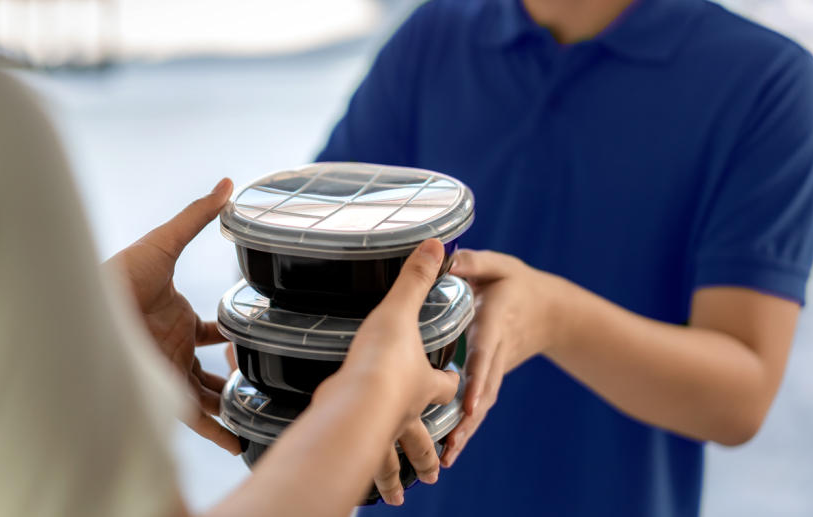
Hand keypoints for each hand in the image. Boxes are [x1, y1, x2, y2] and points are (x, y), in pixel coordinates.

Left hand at [105, 178, 239, 453]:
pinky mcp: (164, 393)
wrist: (86, 308)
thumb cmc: (120, 275)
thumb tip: (227, 184)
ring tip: (260, 413)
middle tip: (265, 376)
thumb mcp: (164, 243)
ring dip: (231, 405)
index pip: (212, 331)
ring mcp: (170, 372)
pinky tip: (237, 440)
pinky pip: (196, 419)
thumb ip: (197, 216)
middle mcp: (175, 348)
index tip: (257, 332)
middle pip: (211, 367)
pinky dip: (217, 431)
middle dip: (235, 374)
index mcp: (179, 318)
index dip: (232, 332)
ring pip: (208, 396)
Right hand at [323, 239, 460, 504]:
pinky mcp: (354, 446)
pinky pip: (360, 465)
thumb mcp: (401, 309)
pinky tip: (357, 485)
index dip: (455, 384)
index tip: (458, 385)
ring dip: (395, 476)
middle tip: (436, 471)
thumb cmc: (382, 360)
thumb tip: (437, 244)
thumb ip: (416, 278)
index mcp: (423, 383)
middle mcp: (406, 414)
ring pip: (392, 461)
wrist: (354, 403)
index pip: (447, 384)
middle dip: (428, 452)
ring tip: (398, 498)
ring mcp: (381, 433)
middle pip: (422, 437)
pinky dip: (363, 477)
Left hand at [439, 249, 568, 466]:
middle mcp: (497, 351)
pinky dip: (468, 427)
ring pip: (482, 402)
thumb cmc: (518, 284)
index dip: (477, 377)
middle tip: (453, 443)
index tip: (468, 403)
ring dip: (467, 430)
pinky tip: (451, 450)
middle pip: (483, 387)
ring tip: (448, 457)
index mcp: (495, 322)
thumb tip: (448, 259)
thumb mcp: (500, 265)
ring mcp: (497, 368)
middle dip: (469, 417)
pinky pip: (480, 403)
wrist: (552, 311)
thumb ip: (475, 262)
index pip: (485, 351)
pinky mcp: (492, 378)